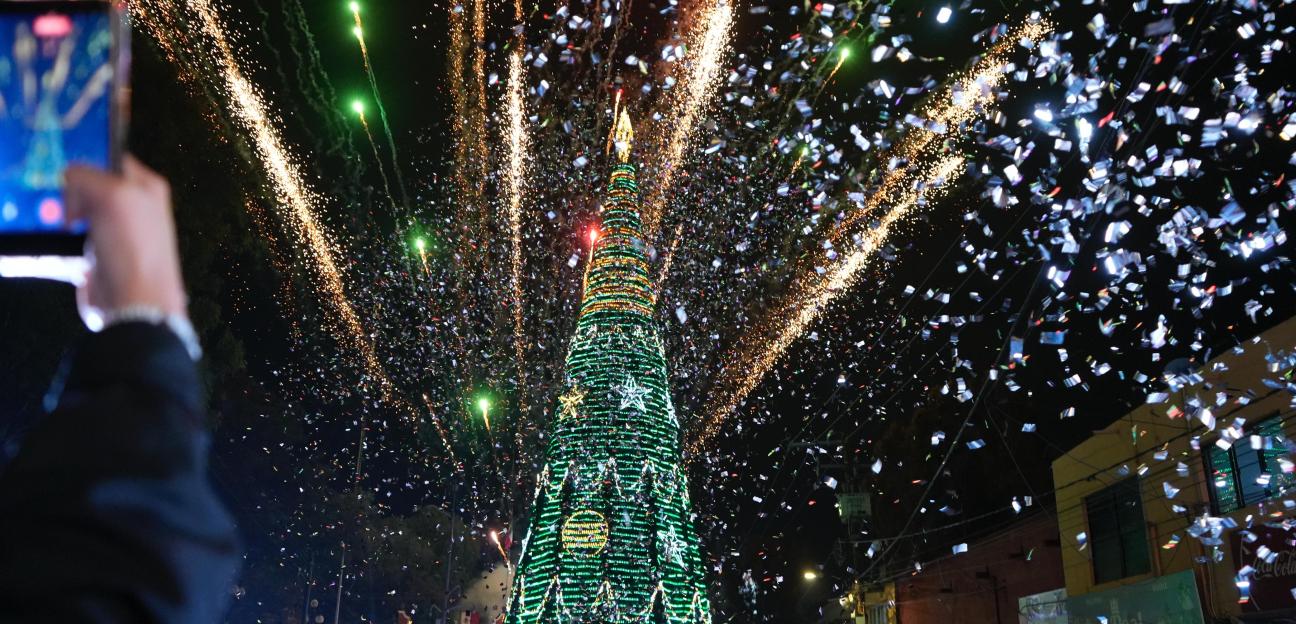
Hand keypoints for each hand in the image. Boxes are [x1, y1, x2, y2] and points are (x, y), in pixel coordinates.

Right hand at [63, 156, 186, 326]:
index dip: (87, 161)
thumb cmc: (133, 247)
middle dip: (70, 191)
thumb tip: (69, 176)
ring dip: (61, 215)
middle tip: (66, 203)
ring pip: (74, 210)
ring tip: (64, 225)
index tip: (68, 171)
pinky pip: (68, 237)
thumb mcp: (114, 195)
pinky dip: (59, 239)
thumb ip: (88, 176)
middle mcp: (132, 207)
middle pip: (87, 184)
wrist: (134, 302)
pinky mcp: (95, 253)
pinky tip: (61, 241)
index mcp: (145, 187)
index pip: (109, 158)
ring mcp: (113, 231)